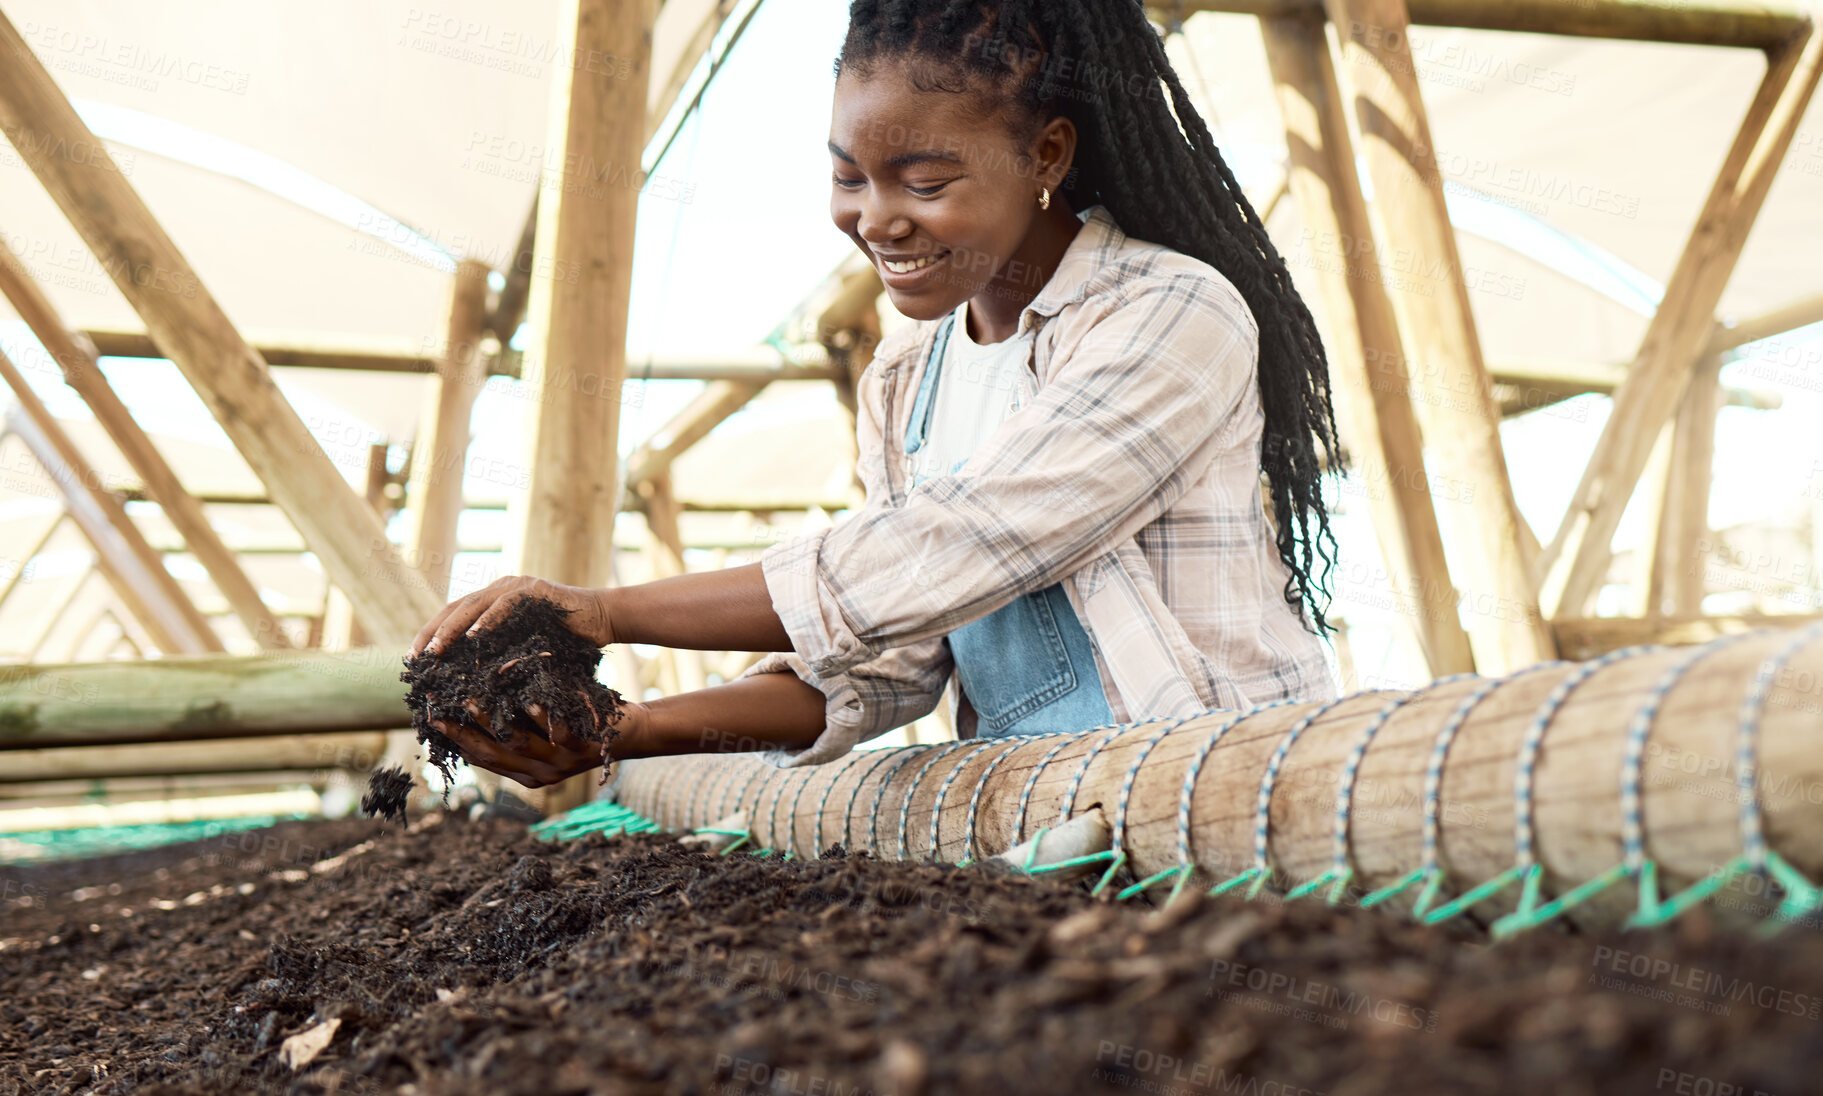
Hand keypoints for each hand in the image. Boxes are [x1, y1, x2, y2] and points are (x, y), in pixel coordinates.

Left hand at [409, 576, 612, 657]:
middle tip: (417, 658)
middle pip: (456, 608)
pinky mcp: (536, 590)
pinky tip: (473, 637)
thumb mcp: (524, 650)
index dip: (430, 635)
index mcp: (494, 601)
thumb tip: (467, 683)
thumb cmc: (566, 641)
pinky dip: (488, 620)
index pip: (454, 616)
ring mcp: (517, 586)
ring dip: (452, 629)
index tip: (413, 661)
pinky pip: (506, 604)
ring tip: (436, 651)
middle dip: (433, 633)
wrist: (604, 621)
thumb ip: (499, 655)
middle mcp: (501, 588)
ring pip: (474, 605)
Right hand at [430, 696, 647, 788]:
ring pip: (519, 746)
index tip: (432, 717)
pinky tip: (530, 699)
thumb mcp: (543, 729)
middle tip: (441, 709)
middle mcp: (540, 774)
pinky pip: (558, 736)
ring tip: (475, 699)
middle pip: (493, 755)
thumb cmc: (582, 723)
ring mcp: (561, 764)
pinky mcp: (584, 750)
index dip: (456, 738)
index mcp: (525, 773)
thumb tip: (472, 701)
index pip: (481, 758)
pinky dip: (542, 717)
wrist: (633, 733)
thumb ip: (513, 724)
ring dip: (494, 722)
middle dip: (464, 732)